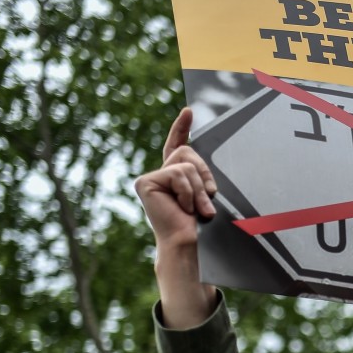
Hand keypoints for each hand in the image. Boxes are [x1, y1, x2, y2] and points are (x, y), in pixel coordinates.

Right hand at [134, 108, 217, 249]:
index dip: (181, 128)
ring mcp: (151, 177)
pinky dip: (187, 191)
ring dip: (198, 189)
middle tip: (206, 199)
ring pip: (185, 165)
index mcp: (175, 176)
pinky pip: (178, 173)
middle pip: (188, 152)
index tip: (189, 111)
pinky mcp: (145, 182)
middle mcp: (160, 174)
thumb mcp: (204, 192)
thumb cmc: (198, 223)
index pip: (178, 146)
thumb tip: (197, 161)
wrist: (186, 241)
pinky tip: (182, 207)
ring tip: (195, 209)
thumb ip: (200, 174)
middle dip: (204, 175)